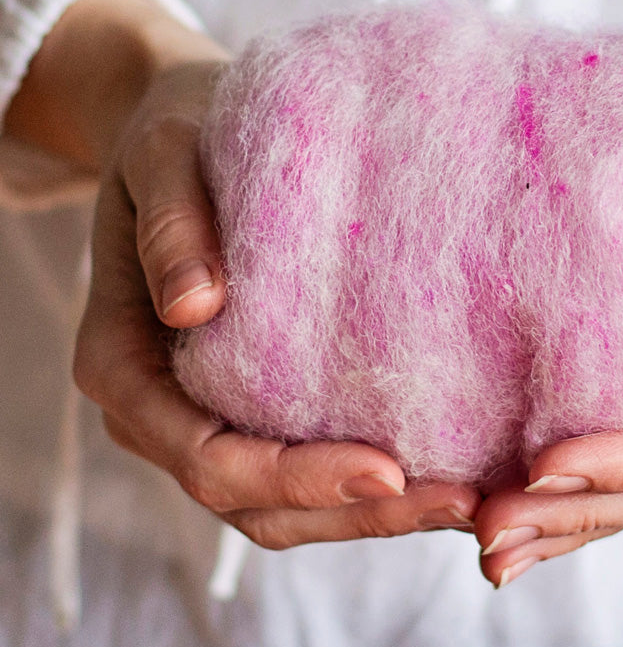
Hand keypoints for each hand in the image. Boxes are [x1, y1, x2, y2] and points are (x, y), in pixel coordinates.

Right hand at [9, 0, 478, 546]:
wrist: (182, 130)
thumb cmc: (173, 137)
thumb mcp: (161, 154)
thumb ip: (170, 224)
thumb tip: (194, 306)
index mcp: (125, 369)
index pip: (208, 458)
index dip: (296, 478)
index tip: (388, 468)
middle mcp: (164, 414)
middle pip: (254, 503)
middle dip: (356, 512)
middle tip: (462, 500)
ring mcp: (208, 419)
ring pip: (285, 508)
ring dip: (374, 516)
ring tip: (472, 500)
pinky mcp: (254, 408)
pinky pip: (308, 471)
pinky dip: (371, 488)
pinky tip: (447, 471)